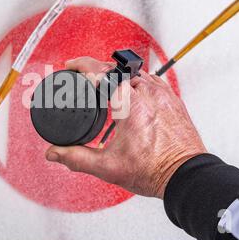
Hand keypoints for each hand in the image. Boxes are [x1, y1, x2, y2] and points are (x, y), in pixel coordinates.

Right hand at [45, 57, 206, 198]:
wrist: (184, 175)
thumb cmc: (154, 170)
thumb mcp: (108, 166)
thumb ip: (76, 158)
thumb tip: (54, 153)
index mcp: (129, 103)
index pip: (100, 71)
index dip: (80, 64)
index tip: (70, 66)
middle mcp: (147, 93)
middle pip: (116, 68)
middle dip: (96, 70)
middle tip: (84, 78)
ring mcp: (162, 94)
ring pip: (134, 72)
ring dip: (118, 74)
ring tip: (105, 86)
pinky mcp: (172, 99)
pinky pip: (151, 79)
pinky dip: (137, 80)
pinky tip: (131, 92)